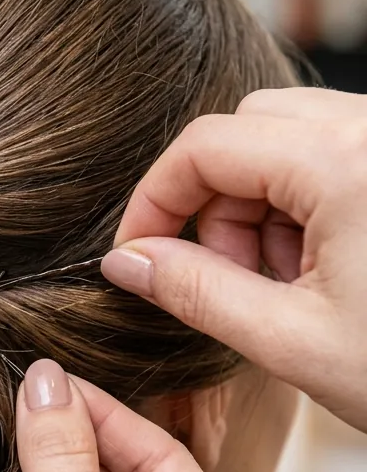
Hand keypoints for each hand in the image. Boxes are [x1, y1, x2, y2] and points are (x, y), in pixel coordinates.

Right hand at [102, 86, 366, 430]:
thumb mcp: (292, 341)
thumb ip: (195, 292)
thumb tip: (126, 261)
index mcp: (348, 166)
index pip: (206, 147)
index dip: (155, 200)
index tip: (137, 253)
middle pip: (245, 130)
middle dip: (216, 203)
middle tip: (229, 279)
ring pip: (285, 137)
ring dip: (260, 205)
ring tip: (285, 285)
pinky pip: (329, 154)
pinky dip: (303, 204)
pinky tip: (322, 270)